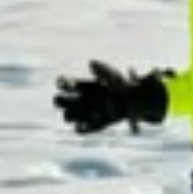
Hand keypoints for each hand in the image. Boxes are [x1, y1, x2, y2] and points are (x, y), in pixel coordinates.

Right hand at [53, 60, 168, 133]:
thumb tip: (91, 63)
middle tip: (67, 100)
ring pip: (67, 116)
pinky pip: (80, 130)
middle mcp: (78, 100)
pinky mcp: (92, 125)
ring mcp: (84, 113)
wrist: (133, 103)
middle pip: (59, 101)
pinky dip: (79, 129)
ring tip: (79, 112)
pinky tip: (83, 125)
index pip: (64, 84)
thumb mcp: (114, 75)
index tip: (68, 83)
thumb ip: (102, 69)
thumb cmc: (122, 86)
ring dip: (70, 114)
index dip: (62, 83)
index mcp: (81, 86)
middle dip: (60, 100)